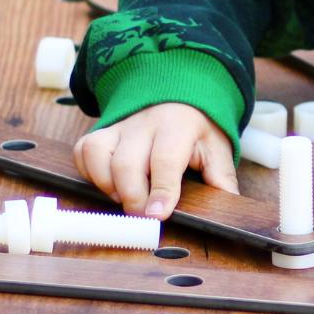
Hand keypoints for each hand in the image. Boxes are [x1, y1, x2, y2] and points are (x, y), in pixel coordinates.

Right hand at [74, 102, 237, 219]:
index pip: (165, 160)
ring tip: (125, 199)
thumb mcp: (217, 149)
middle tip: (142, 218)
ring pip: (98, 154)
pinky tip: (109, 185)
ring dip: (107, 185)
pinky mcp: (102, 131)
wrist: (177, 95)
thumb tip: (230, 210)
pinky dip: (89, 173)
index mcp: (178, 126)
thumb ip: (221, 179)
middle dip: (132, 198)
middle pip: (127, 163)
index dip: (161, 190)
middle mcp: (144, 123)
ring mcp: (119, 126)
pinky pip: (84, 151)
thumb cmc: (197, 128)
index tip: (157, 215)